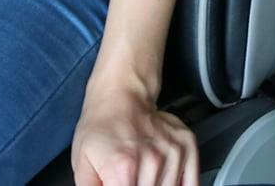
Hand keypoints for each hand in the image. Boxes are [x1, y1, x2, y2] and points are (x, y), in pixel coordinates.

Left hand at [71, 82, 198, 185]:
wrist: (121, 96)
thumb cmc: (101, 128)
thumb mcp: (81, 165)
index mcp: (123, 169)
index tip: (117, 183)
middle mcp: (153, 161)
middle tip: (130, 178)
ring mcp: (173, 153)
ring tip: (144, 177)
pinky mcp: (187, 146)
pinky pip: (192, 182)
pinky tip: (166, 181)